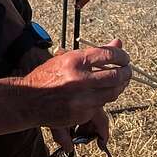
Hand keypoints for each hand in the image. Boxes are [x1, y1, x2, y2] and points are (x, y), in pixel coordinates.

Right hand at [16, 39, 130, 135]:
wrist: (28, 100)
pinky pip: (101, 106)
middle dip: (126, 73)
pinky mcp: (82, 114)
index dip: (122, 55)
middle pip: (115, 76)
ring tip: (117, 82)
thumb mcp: (67, 58)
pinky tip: (100, 95)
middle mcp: (80, 79)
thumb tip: (118, 42)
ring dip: (118, 87)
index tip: (125, 58)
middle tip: (127, 71)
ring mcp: (82, 99)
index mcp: (75, 61)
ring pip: (112, 93)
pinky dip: (103, 99)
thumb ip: (94, 53)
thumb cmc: (48, 76)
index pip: (108, 55)